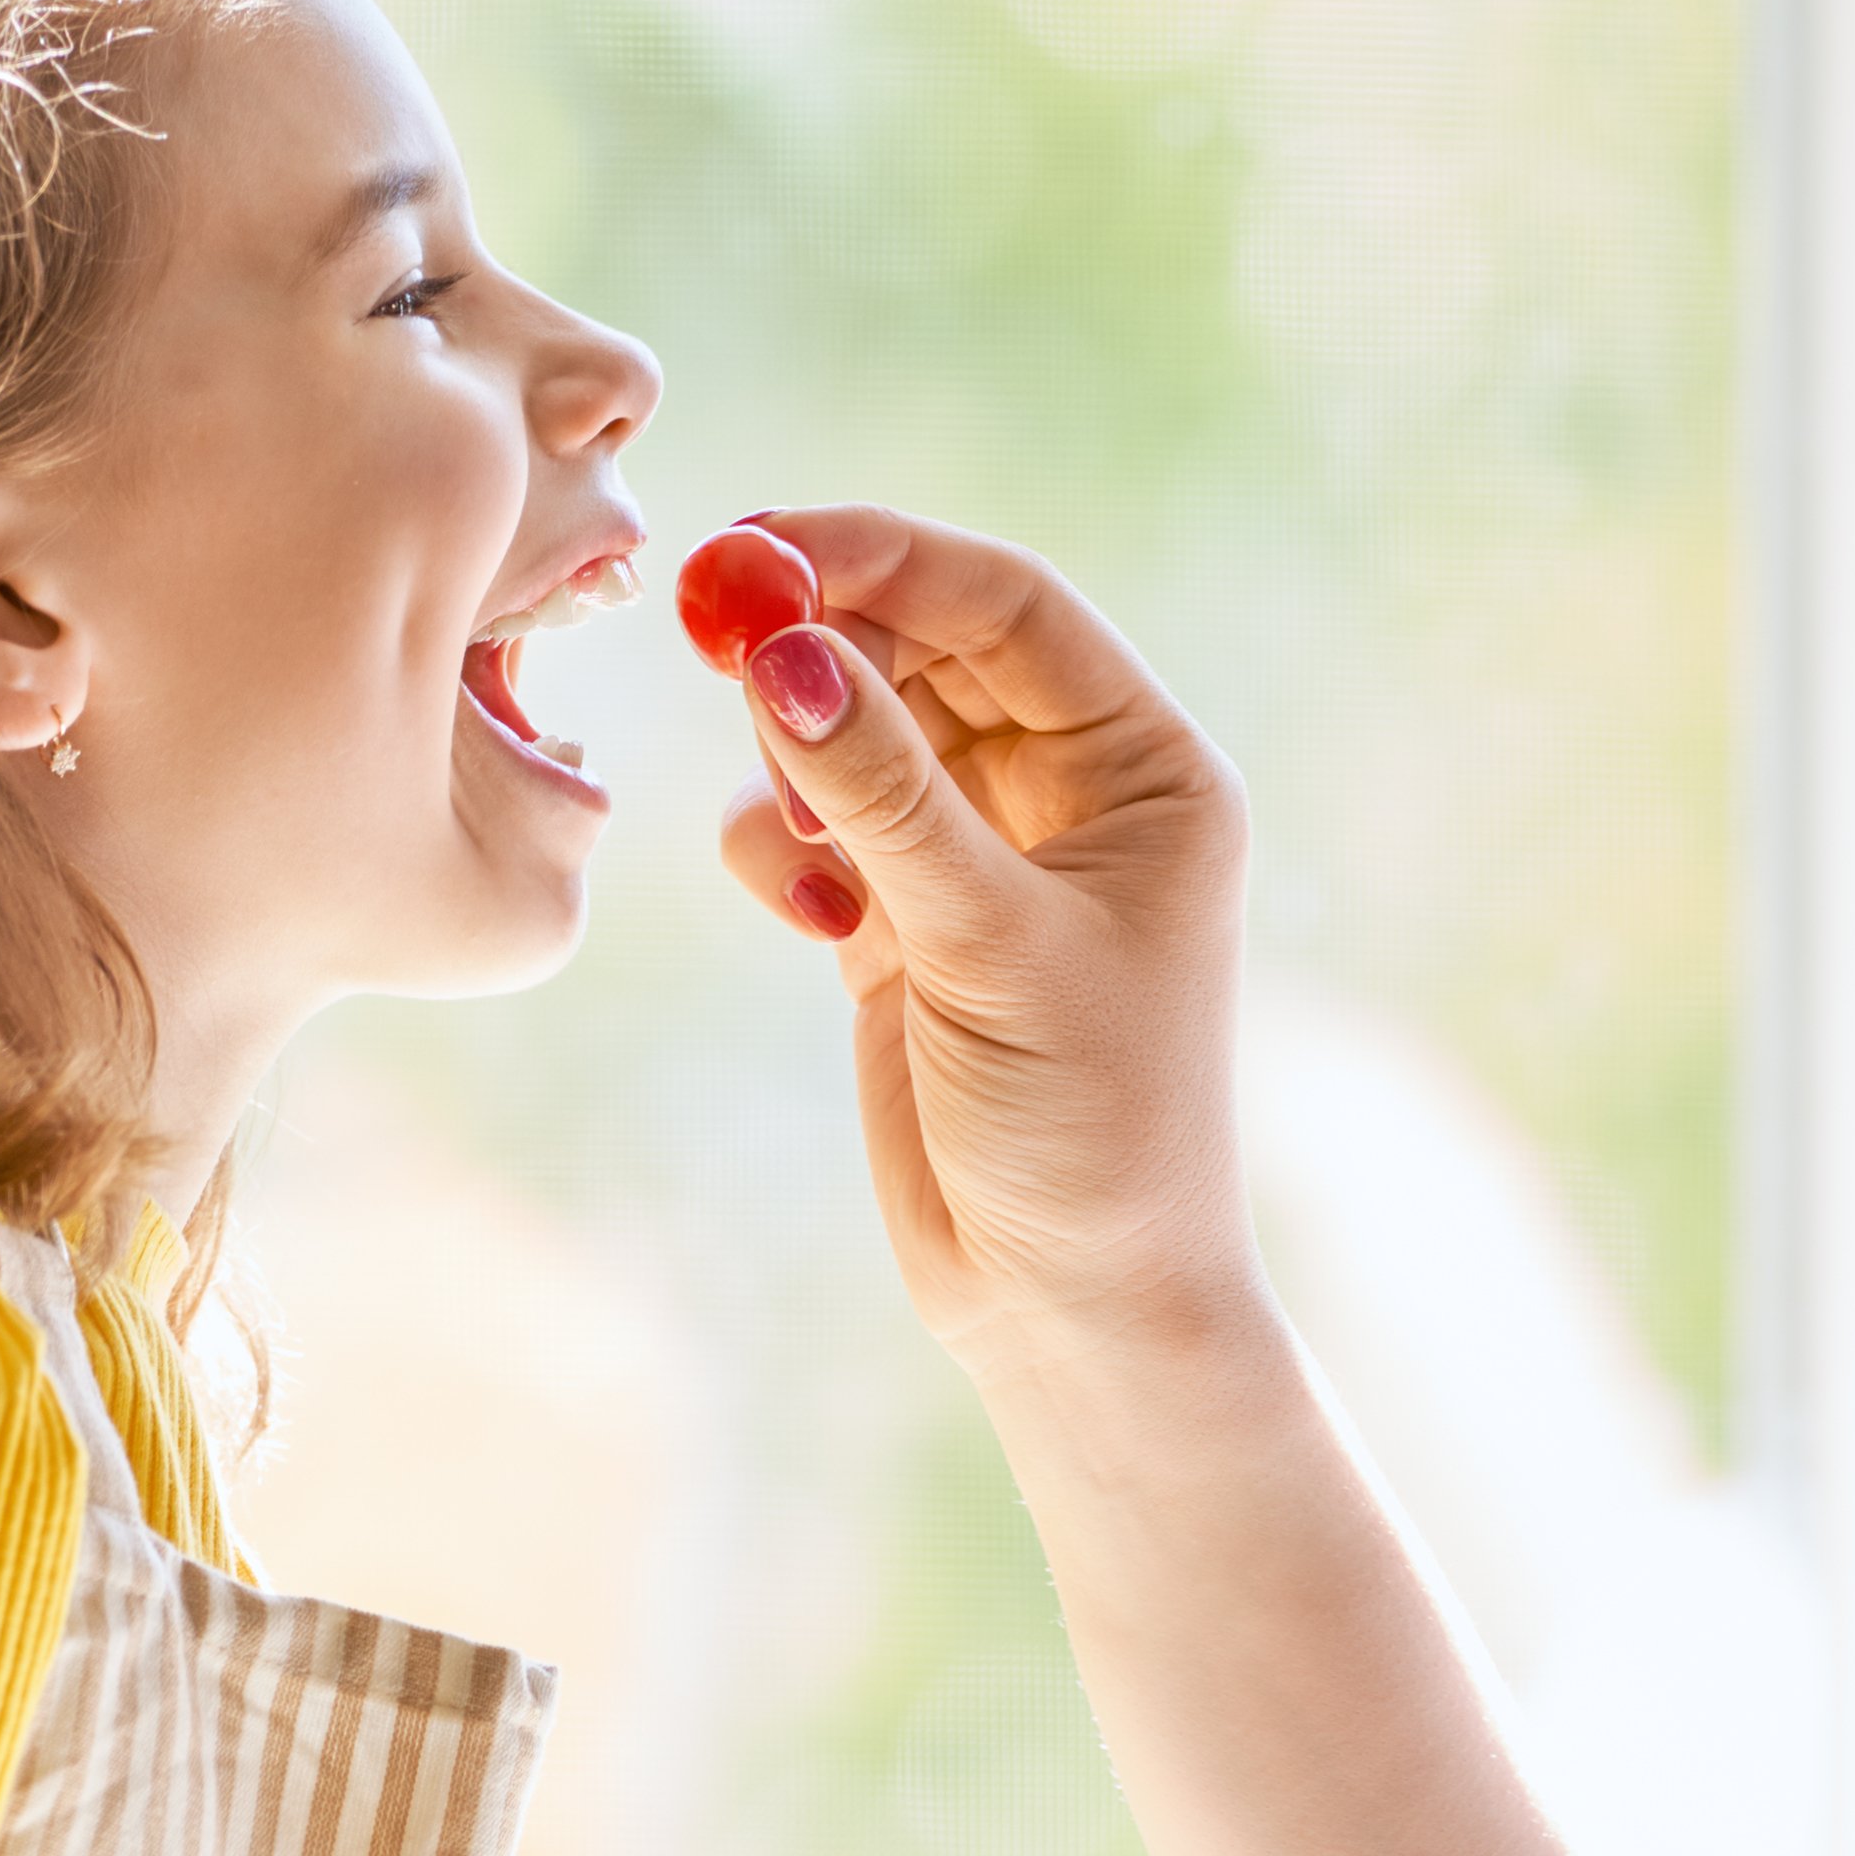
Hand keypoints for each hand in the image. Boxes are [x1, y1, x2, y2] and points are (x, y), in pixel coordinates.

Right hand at [700, 506, 1268, 1374]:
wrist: (1070, 1305)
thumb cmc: (1089, 1125)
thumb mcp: (987, 944)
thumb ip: (880, 794)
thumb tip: (779, 647)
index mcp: (1145, 770)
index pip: (1007, 607)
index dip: (885, 560)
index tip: (759, 550)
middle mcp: (1070, 795)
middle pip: (922, 648)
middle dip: (823, 640)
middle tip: (709, 628)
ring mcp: (980, 857)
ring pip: (858, 730)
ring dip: (802, 749)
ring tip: (807, 841)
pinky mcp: (902, 924)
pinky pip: (816, 826)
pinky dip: (783, 842)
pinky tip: (806, 911)